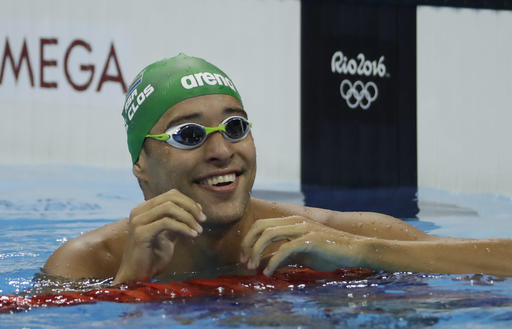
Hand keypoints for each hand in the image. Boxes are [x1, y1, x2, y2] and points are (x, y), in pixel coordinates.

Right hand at [113, 189, 205, 283]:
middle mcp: (139, 212)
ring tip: (199, 230)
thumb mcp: (169, 235)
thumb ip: (179, 221)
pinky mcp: (141, 233)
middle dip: (191, 207)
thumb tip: (197, 207)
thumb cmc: (153, 257)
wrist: (137, 277)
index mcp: (144, 209)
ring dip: (188, 218)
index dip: (188, 201)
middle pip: (170, 198)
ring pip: (169, 208)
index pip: (170, 195)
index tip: (201, 214)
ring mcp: (138, 221)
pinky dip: (183, 227)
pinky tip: (192, 236)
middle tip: (203, 219)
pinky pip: (166, 223)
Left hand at [240, 216, 364, 275]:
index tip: (244, 257)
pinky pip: (284, 249)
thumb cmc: (329, 252)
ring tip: (253, 268)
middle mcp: (295, 221)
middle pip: (260, 227)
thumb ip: (283, 255)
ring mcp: (302, 228)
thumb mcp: (302, 254)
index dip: (249, 240)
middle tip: (244, 262)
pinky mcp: (309, 240)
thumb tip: (265, 263)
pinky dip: (272, 262)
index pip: (261, 225)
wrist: (354, 250)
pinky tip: (269, 272)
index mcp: (292, 221)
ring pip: (269, 235)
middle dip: (248, 244)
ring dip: (256, 252)